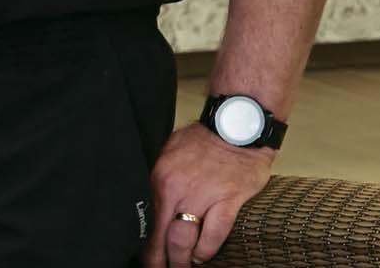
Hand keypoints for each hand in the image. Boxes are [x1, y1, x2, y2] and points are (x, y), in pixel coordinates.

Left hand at [142, 123, 274, 265]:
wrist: (236, 127)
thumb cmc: (203, 140)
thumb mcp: (170, 153)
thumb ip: (161, 178)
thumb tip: (152, 201)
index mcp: (160, 178)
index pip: (147, 220)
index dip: (145, 245)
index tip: (144, 259)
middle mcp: (178, 189)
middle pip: (163, 236)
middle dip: (160, 260)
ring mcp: (203, 196)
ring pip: (185, 240)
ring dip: (183, 260)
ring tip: (182, 267)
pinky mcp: (228, 200)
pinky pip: (214, 234)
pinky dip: (206, 250)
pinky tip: (202, 256)